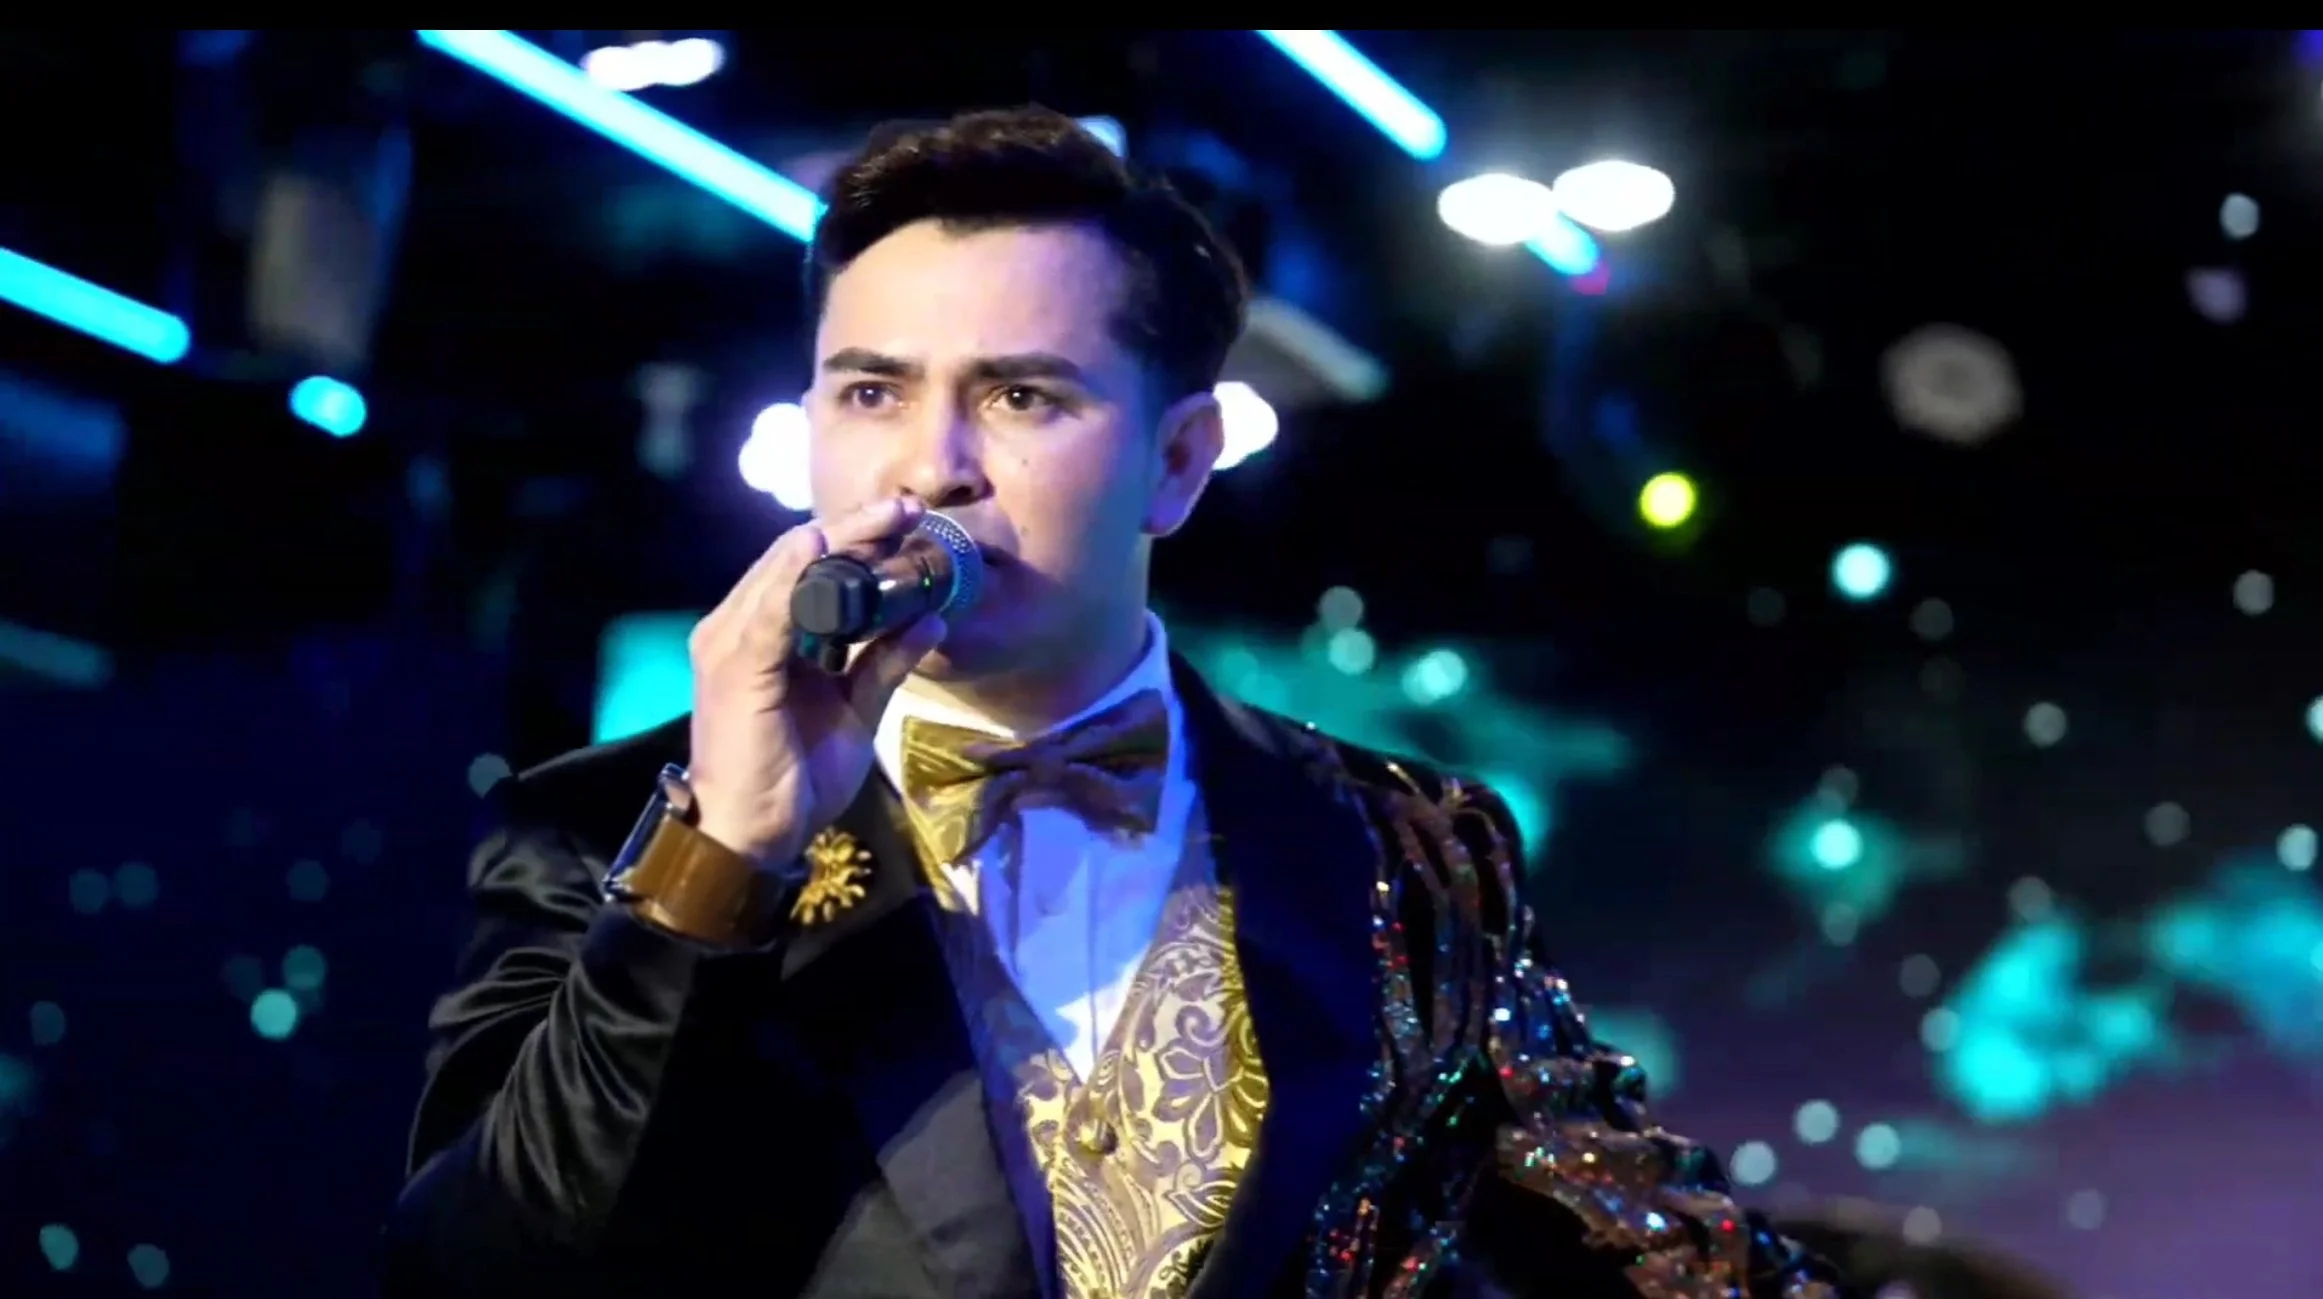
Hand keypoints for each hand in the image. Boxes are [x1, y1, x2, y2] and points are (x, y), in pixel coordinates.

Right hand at [685, 496, 947, 865]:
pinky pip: (768, 608)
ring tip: (885, 518)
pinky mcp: (734, 666)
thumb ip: (884, 663)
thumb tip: (932, 618)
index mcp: (764, 636)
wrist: (751, 837)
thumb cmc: (792, 779)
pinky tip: (820, 543)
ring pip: (785, 570)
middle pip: (798, 558)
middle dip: (855, 529)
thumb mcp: (855, 712)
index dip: (857, 540)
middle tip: (906, 507)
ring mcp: (730, 643)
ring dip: (837, 539)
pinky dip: (794, 573)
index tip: (906, 521)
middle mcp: (739, 629)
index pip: (808, 569)